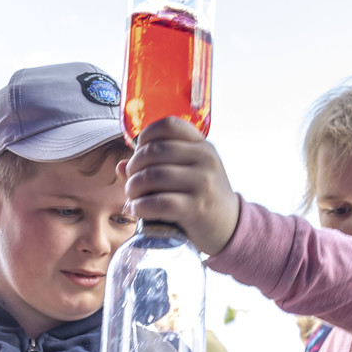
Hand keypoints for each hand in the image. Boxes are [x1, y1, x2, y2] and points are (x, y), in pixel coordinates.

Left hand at [118, 117, 241, 255]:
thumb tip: (121, 166)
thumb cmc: (203, 197)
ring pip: (153, 176)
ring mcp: (203, 183)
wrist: (231, 226)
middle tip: (131, 181)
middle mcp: (205, 159)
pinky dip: (140, 206)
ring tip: (132, 197)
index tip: (139, 153)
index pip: (169, 125)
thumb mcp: (189, 174)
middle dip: (134, 167)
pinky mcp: (197, 208)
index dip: (146, 136)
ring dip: (133, 188)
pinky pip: (159, 202)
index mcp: (202, 146)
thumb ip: (157, 166)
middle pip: (154, 151)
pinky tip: (137, 210)